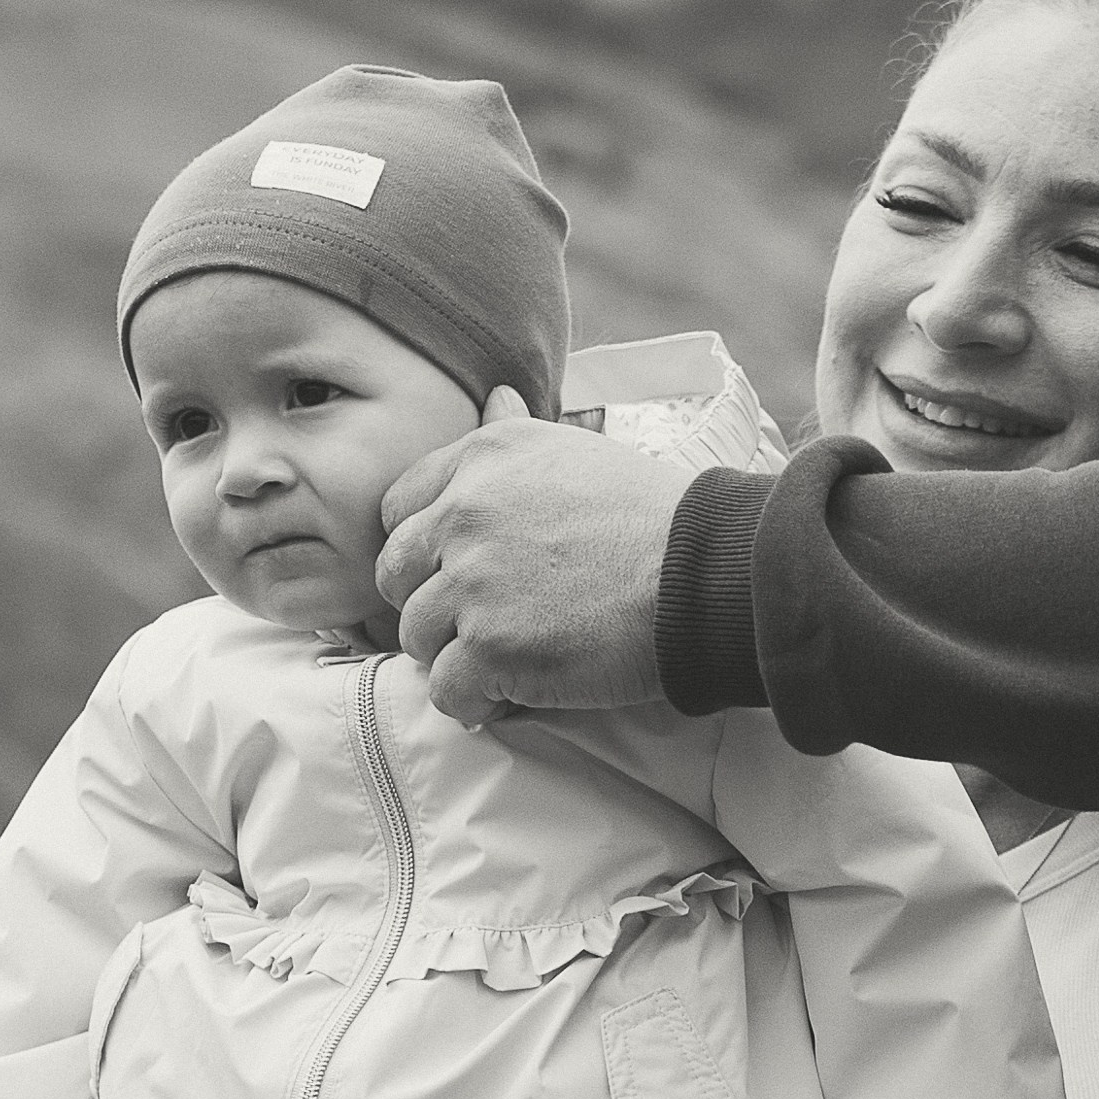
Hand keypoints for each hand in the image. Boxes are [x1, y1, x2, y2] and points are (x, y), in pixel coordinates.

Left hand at [376, 388, 682, 720]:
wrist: (702, 575)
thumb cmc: (651, 519)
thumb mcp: (576, 450)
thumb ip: (517, 430)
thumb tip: (495, 395)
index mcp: (480, 458)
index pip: (399, 511)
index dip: (427, 552)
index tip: (465, 573)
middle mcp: (463, 513)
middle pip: (395, 576)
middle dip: (433, 605)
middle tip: (487, 622)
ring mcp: (472, 583)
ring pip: (415, 637)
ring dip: (455, 656)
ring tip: (510, 659)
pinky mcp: (490, 647)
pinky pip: (446, 691)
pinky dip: (475, 703)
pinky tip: (512, 693)